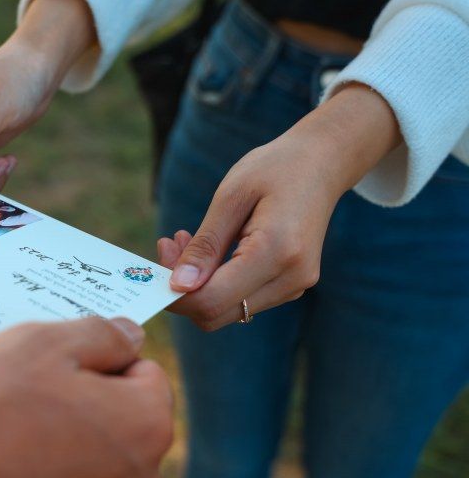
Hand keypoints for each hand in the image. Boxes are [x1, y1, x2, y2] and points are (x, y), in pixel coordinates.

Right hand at [0, 317, 173, 477]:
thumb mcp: (45, 343)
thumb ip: (102, 333)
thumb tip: (132, 334)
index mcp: (148, 424)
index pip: (145, 369)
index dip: (101, 358)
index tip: (56, 367)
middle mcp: (143, 474)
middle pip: (124, 408)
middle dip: (84, 393)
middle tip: (29, 392)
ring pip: (96, 440)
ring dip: (65, 426)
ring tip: (14, 425)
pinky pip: (76, 471)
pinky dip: (51, 460)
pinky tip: (12, 456)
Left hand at [159, 84, 401, 330]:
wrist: (322, 163)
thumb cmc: (275, 169)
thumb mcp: (231, 196)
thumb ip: (205, 245)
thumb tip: (178, 287)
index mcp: (278, 252)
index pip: (212, 300)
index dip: (175, 293)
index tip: (155, 262)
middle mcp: (291, 279)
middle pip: (216, 313)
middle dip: (182, 289)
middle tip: (167, 244)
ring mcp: (294, 286)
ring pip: (226, 310)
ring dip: (197, 284)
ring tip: (184, 240)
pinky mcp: (289, 286)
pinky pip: (241, 299)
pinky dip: (216, 282)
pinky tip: (208, 250)